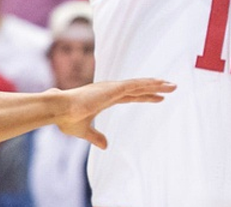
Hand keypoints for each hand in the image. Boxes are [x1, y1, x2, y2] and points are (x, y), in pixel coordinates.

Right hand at [56, 78, 176, 147]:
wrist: (59, 110)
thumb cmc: (67, 119)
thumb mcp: (84, 131)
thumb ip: (96, 137)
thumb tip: (105, 146)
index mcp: (105, 99)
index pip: (129, 96)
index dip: (144, 96)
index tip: (158, 97)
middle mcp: (110, 91)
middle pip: (138, 89)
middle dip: (154, 88)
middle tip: (171, 87)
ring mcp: (111, 88)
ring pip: (139, 84)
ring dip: (156, 84)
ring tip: (172, 84)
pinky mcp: (112, 89)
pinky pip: (134, 85)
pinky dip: (147, 83)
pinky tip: (159, 83)